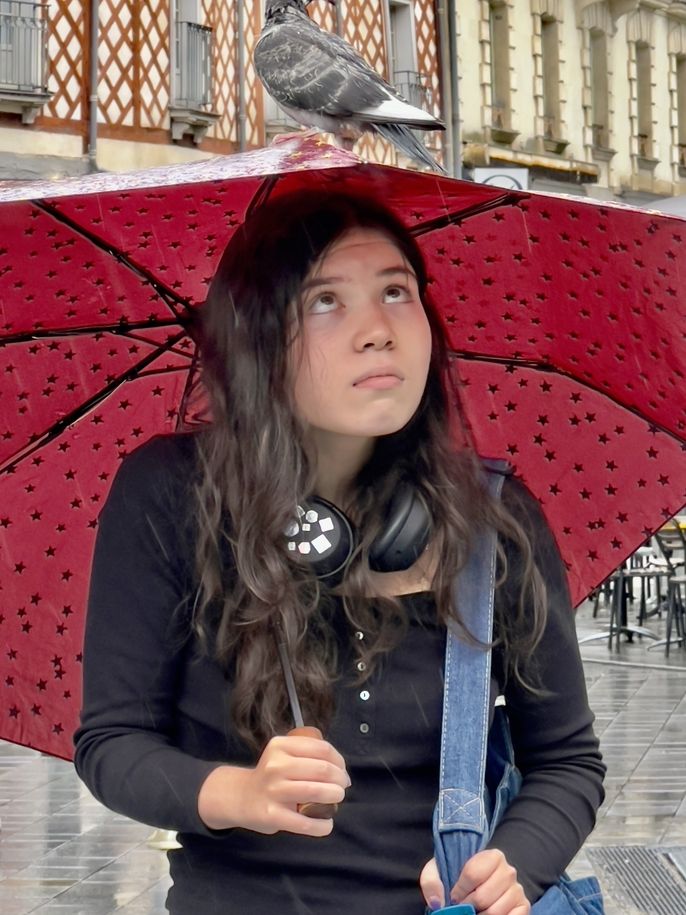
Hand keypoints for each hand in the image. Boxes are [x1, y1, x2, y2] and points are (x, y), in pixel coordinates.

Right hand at [197, 734, 349, 836]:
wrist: (241, 798)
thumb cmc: (271, 776)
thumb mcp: (282, 754)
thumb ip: (306, 755)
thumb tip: (341, 771)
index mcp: (280, 746)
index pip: (322, 749)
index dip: (339, 760)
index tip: (342, 771)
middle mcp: (275, 765)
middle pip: (322, 769)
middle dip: (340, 779)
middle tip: (342, 787)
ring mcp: (273, 791)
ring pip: (316, 791)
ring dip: (335, 796)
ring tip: (337, 799)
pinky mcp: (272, 815)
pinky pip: (305, 822)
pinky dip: (322, 825)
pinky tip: (327, 824)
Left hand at [420, 851, 529, 913]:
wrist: (486, 881)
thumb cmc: (461, 875)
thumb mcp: (442, 869)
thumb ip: (431, 880)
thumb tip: (437, 902)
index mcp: (492, 856)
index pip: (472, 874)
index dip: (459, 890)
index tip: (454, 896)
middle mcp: (508, 871)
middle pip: (483, 897)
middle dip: (467, 907)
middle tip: (464, 907)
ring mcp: (518, 890)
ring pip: (494, 912)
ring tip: (474, 913)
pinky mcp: (523, 907)